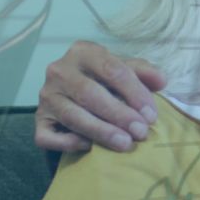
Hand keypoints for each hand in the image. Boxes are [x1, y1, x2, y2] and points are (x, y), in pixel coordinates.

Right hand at [35, 41, 166, 151]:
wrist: (74, 92)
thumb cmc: (106, 79)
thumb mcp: (125, 69)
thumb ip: (143, 72)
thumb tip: (161, 81)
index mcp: (83, 52)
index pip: (112, 69)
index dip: (134, 92)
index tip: (151, 114)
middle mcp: (59, 71)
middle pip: (90, 93)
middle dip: (119, 114)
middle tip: (141, 132)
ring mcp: (46, 96)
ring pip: (72, 115)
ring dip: (101, 131)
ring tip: (125, 143)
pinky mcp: (38, 120)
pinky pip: (47, 136)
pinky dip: (68, 143)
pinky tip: (90, 147)